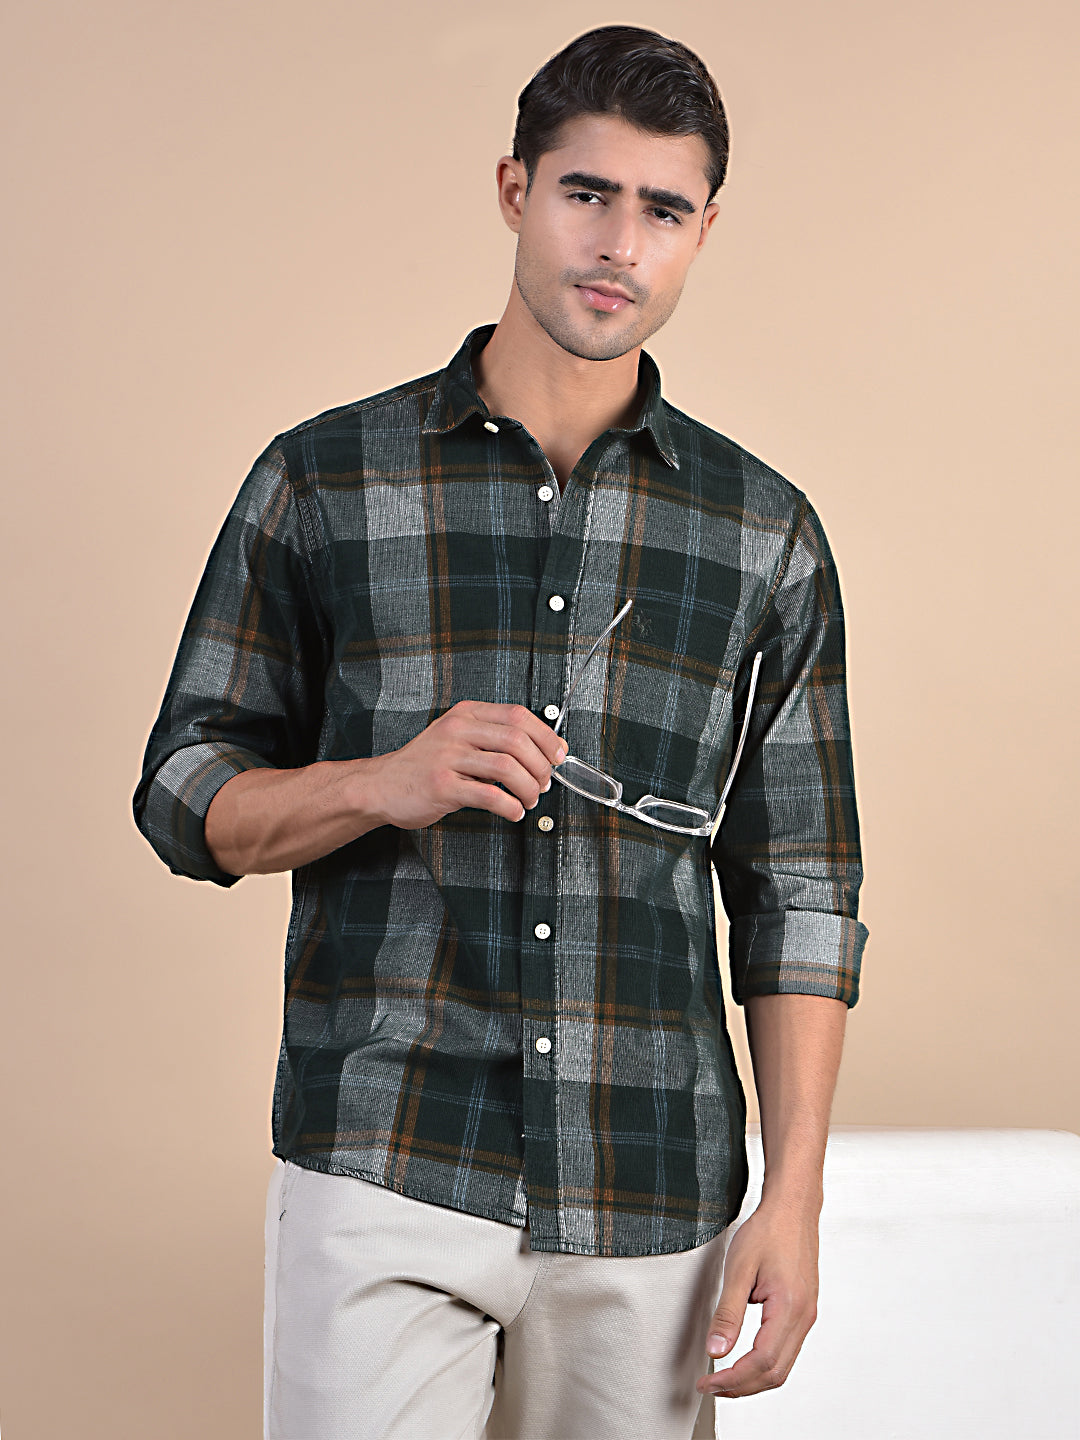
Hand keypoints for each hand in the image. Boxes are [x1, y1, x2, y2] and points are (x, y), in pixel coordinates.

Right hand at [367, 700, 566, 829]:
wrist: (382, 786)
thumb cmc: (424, 765)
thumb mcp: (456, 738)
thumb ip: (491, 739)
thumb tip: (540, 752)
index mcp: (466, 715)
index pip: (518, 716)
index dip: (546, 736)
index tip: (558, 754)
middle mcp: (457, 731)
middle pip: (517, 740)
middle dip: (541, 766)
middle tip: (544, 783)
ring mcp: (448, 757)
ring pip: (507, 767)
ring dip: (528, 788)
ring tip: (529, 799)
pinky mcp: (442, 786)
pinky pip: (488, 795)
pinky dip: (510, 807)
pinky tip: (513, 812)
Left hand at [697, 1201, 819, 1398]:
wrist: (793, 1209)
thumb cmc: (768, 1230)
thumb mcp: (739, 1269)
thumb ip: (727, 1313)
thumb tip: (716, 1350)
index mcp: (789, 1308)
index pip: (762, 1362)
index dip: (733, 1379)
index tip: (708, 1383)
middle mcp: (804, 1317)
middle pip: (775, 1373)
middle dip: (741, 1386)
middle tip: (711, 1386)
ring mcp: (806, 1315)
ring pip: (783, 1366)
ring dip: (753, 1379)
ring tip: (724, 1379)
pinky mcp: (803, 1311)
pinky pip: (787, 1350)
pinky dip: (764, 1364)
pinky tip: (745, 1361)